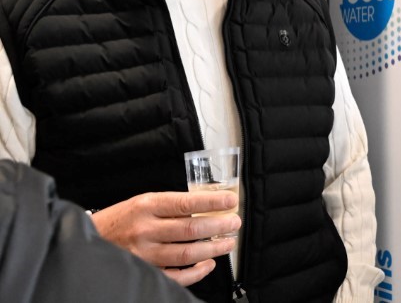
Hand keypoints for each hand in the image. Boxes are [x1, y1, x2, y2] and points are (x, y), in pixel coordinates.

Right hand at [89, 190, 240, 286]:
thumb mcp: (142, 202)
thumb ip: (171, 206)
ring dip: (212, 249)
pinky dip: (195, 273)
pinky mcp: (143, 271)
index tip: (230, 200)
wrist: (88, 239)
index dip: (211, 202)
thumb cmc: (121, 219)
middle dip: (218, 226)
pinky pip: (175, 276)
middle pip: (189, 230)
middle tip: (235, 223)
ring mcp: (143, 254)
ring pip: (185, 254)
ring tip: (228, 243)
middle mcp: (145, 229)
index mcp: (146, 206)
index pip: (186, 203)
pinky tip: (208, 264)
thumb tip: (207, 208)